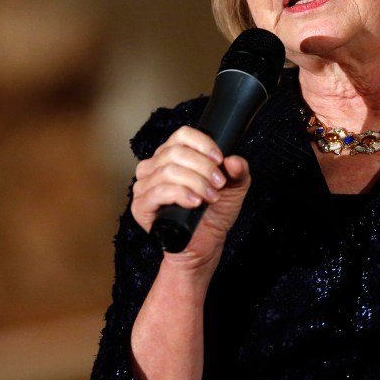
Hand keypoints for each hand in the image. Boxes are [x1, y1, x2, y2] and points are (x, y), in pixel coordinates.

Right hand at [131, 126, 250, 269]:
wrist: (204, 245)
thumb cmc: (214, 214)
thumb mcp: (234, 188)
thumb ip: (239, 171)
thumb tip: (233, 160)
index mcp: (173, 155)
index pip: (182, 135)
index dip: (203, 144)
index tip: (220, 160)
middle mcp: (155, 166)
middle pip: (176, 152)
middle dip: (203, 167)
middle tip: (218, 183)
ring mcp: (145, 186)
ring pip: (168, 171)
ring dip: (196, 182)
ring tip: (211, 196)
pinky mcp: (141, 206)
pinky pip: (157, 192)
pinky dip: (180, 194)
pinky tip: (195, 202)